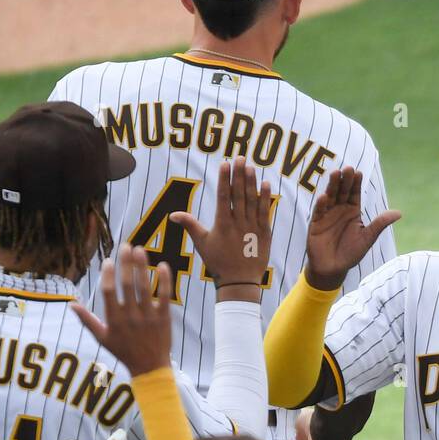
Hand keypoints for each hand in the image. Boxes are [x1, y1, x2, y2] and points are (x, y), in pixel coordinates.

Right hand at [71, 245, 173, 377]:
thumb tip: (71, 304)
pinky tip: (163, 265)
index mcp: (114, 321)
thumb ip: (87, 320)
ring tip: (140, 249)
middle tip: (126, 245)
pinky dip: (164, 281)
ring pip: (144, 288)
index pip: (109, 293)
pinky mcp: (164, 318)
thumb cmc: (124, 352)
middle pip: (127, 286)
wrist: (150, 368)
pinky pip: (165, 296)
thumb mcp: (103, 339)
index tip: (109, 261)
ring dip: (142, 267)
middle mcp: (130, 317)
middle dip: (126, 264)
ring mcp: (148, 317)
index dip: (108, 275)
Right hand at [170, 158, 273, 297]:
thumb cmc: (218, 263)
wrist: (239, 282)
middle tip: (239, 157)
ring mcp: (252, 227)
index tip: (225, 163)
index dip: (224, 179)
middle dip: (239, 174)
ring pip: (252, 200)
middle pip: (239, 194)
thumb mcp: (202, 244)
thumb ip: (190, 225)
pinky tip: (265, 184)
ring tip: (250, 166)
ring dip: (251, 182)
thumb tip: (173, 215)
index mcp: (222, 224)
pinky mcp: (264, 233)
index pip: (223, 196)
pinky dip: (265, 198)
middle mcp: (238, 223)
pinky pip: (265, 212)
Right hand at [305, 167, 400, 290]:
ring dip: (332, 186)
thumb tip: (399, 213)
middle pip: (342, 192)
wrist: (333, 269)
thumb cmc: (351, 254)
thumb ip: (380, 224)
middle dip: (344, 180)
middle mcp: (339, 210)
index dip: (356, 184)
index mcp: (352, 211)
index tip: (358, 173)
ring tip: (335, 174)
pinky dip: (321, 205)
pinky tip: (324, 197)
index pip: (354, 194)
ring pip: (330, 197)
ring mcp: (327, 215)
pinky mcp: (315, 224)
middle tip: (347, 168)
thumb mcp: (367, 238)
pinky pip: (318, 212)